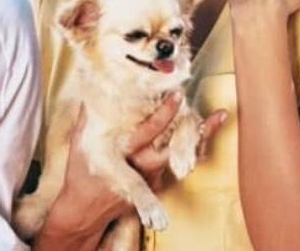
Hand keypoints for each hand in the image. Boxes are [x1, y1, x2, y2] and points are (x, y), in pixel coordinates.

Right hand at [35, 101, 224, 241]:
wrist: (86, 210)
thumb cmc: (82, 175)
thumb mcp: (80, 145)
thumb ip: (88, 117)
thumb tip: (91, 90)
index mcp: (124, 152)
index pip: (149, 130)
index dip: (165, 112)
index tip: (178, 96)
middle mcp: (143, 166)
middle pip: (178, 146)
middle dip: (200, 130)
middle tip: (219, 115)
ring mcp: (153, 178)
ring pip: (182, 156)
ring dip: (199, 138)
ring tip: (217, 119)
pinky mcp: (158, 185)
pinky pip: (177, 165)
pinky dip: (189, 150)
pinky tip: (201, 136)